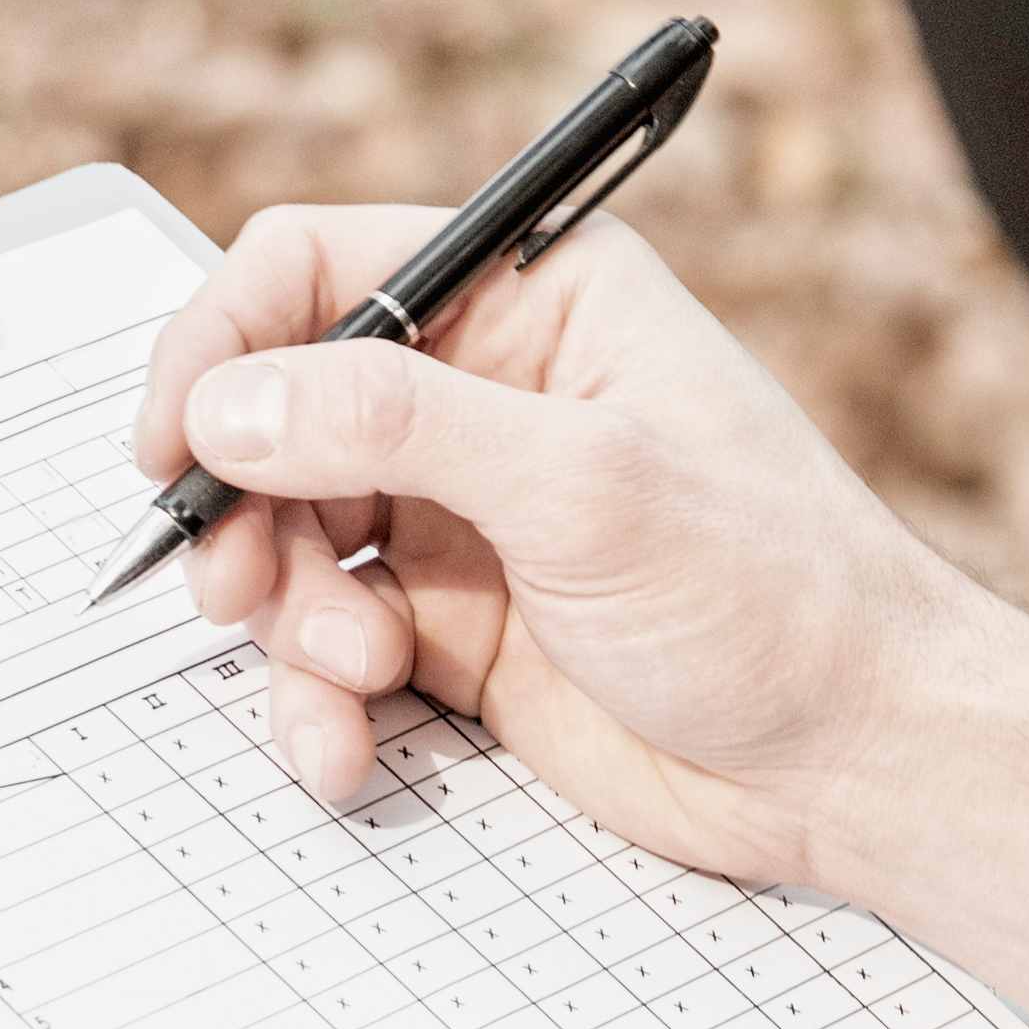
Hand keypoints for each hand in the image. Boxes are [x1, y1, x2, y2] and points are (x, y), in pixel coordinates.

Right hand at [137, 201, 975, 889]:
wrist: (857, 762)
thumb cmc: (779, 593)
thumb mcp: (587, 486)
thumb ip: (399, 424)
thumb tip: (234, 400)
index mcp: (531, 296)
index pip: (319, 267)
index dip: (222, 343)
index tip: (171, 443)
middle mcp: (486, 390)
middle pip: (278, 413)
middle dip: (245, 508)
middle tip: (238, 587)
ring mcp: (464, 514)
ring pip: (287, 539)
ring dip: (285, 617)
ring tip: (353, 673)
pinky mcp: (455, 626)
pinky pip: (326, 646)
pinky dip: (313, 700)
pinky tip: (346, 746)